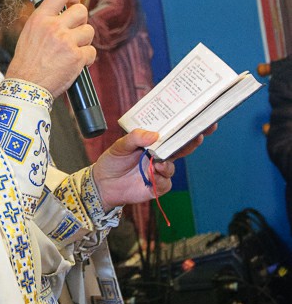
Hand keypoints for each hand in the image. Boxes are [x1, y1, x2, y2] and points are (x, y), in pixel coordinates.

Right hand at [6, 0, 95, 97]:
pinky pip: (91, 52)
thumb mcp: (29, 34)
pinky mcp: (76, 57)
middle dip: (81, 21)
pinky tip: (76, 63)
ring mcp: (66, 41)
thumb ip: (44, 22)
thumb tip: (61, 14)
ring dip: (84, 41)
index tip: (74, 0)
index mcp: (40, 19)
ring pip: (89, 31)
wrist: (26, 86)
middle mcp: (54, 27)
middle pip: (81, 11)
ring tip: (74, 50)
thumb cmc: (26, 64)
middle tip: (75, 31)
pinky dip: (87, 59)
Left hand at [93, 125, 215, 210]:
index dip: (186, 126)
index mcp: (152, 142)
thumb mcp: (119, 145)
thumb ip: (135, 138)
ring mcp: (159, 171)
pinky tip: (153, 177)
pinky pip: (165, 183)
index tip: (200, 117)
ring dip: (168, 165)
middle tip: (198, 135)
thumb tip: (154, 135)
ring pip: (172, 166)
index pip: (172, 133)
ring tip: (158, 163)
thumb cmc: (112, 161)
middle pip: (180, 148)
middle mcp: (159, 155)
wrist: (103, 184)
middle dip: (192, 141)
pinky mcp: (156, 186)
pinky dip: (161, 179)